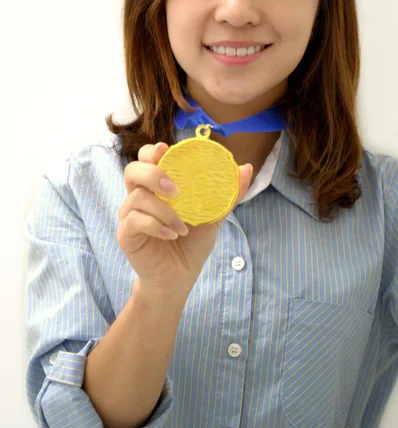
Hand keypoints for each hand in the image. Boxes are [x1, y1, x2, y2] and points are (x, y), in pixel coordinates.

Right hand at [117, 142, 252, 294]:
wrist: (179, 277)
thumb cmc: (192, 243)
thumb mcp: (213, 216)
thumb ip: (227, 194)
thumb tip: (247, 168)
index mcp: (157, 186)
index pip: (147, 158)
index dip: (153, 151)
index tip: (166, 150)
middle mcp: (140, 196)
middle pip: (133, 170)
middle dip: (152, 174)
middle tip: (175, 189)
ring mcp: (129, 214)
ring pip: (136, 197)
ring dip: (163, 210)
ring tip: (183, 226)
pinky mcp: (126, 234)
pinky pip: (134, 221)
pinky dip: (155, 225)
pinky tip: (172, 234)